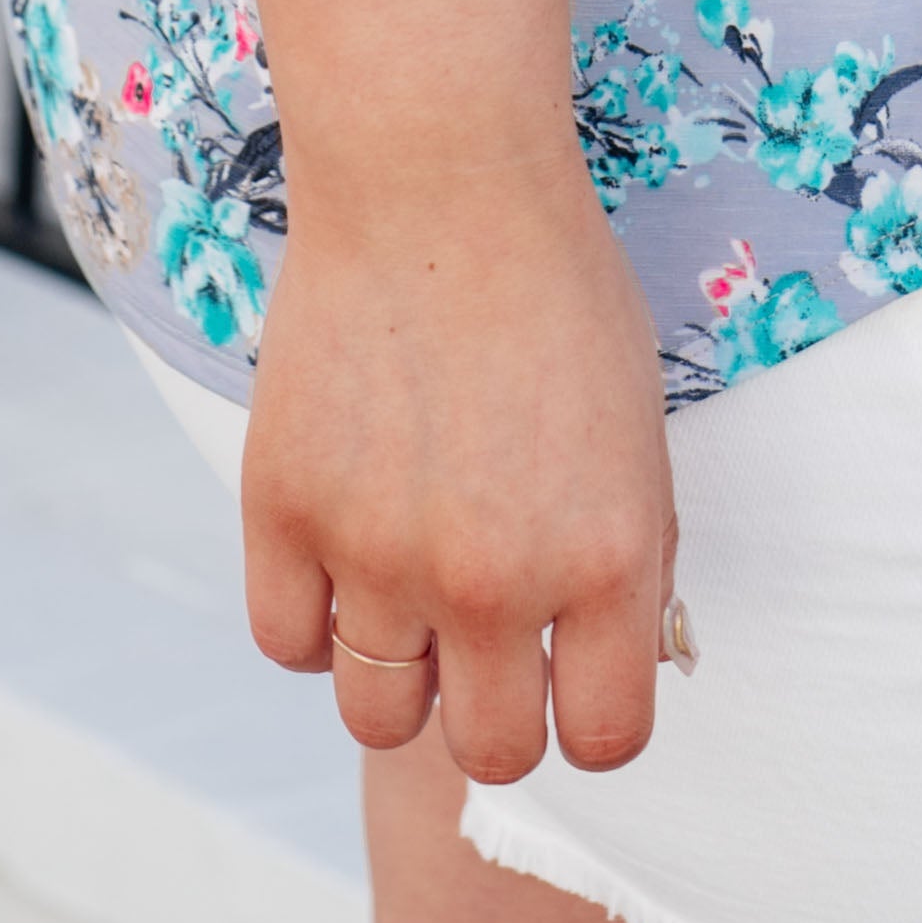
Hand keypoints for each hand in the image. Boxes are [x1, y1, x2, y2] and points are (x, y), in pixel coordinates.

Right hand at [238, 152, 679, 784]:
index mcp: (610, 560)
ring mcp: (381, 551)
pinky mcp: (283, 508)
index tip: (570, 677)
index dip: (587, 716)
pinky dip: (313, 618)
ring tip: (408, 594)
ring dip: (399, 673)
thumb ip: (624, 563)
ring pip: (379, 715)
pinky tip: (341, 552)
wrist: (439, 171)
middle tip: (485, 641)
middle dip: (494, 709)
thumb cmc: (555, 287)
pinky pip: (287, 642)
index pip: (602, 742)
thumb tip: (606, 668)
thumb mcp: (638, 433)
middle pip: (489, 752)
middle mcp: (498, 580)